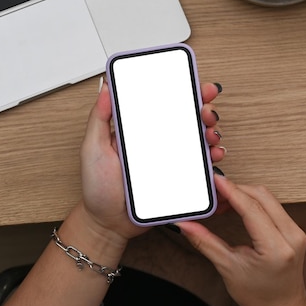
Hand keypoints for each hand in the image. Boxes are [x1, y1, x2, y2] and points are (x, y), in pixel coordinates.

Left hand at [78, 80, 225, 241]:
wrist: (107, 223)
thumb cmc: (97, 187)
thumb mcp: (92, 148)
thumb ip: (99, 118)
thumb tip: (106, 88)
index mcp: (138, 129)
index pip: (162, 102)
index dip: (180, 89)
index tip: (194, 82)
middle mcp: (156, 141)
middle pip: (186, 117)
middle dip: (202, 107)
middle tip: (206, 110)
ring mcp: (169, 160)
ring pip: (197, 139)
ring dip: (210, 130)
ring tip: (211, 132)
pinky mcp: (178, 178)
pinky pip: (200, 166)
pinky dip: (211, 157)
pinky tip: (213, 153)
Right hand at [177, 175, 305, 305]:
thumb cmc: (260, 297)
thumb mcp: (228, 268)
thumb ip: (205, 242)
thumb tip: (187, 225)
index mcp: (277, 247)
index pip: (251, 207)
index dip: (231, 190)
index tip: (215, 181)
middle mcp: (291, 236)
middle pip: (261, 196)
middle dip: (235, 190)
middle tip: (214, 194)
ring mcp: (296, 231)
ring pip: (268, 198)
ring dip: (244, 194)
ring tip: (222, 203)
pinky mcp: (294, 230)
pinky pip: (273, 205)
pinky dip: (253, 202)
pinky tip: (237, 207)